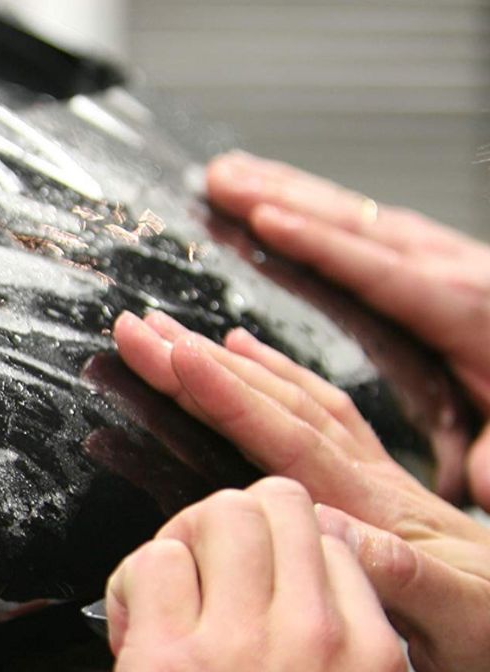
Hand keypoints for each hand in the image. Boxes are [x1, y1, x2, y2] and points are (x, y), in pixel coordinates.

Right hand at [112, 310, 489, 671]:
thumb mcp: (460, 623)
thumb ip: (400, 576)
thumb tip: (335, 532)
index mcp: (382, 511)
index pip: (291, 438)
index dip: (229, 396)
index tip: (175, 358)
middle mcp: (376, 485)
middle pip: (281, 405)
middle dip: (206, 362)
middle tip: (144, 330)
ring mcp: (380, 485)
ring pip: (299, 406)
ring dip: (237, 367)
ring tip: (186, 337)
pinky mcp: (380, 497)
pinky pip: (322, 423)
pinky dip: (281, 390)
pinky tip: (257, 374)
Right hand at [207, 152, 489, 504]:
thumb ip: (488, 462)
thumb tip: (467, 484)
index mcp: (469, 313)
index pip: (382, 273)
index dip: (323, 245)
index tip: (266, 220)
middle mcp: (459, 273)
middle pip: (360, 226)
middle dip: (286, 196)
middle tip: (220, 176)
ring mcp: (455, 263)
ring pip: (363, 218)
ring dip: (295, 193)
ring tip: (231, 175)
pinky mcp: (451, 267)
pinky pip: (376, 230)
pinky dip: (325, 213)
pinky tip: (291, 205)